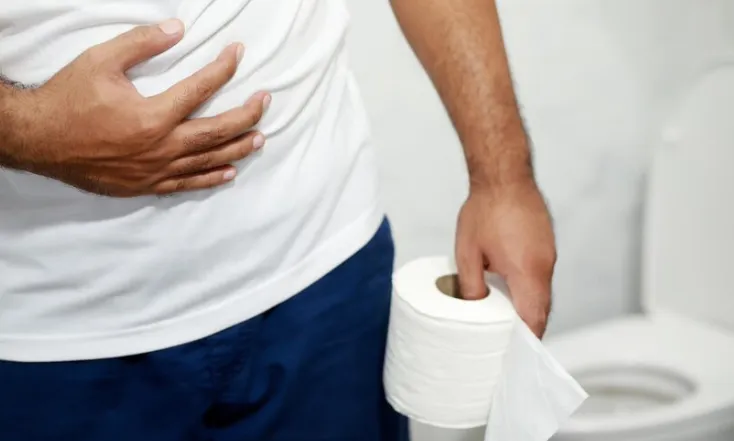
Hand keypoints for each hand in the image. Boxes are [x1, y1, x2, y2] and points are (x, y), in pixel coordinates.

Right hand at [6, 20, 269, 196]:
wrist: (39, 140)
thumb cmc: (69, 98)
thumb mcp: (101, 61)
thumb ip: (142, 44)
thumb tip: (179, 29)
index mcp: (152, 116)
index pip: (200, 89)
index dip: (223, 69)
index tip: (238, 53)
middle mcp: (160, 148)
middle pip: (216, 132)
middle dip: (246, 115)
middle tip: (265, 102)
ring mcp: (155, 170)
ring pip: (207, 161)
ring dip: (237, 149)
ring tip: (260, 138)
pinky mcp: (145, 185)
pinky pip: (186, 184)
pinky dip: (210, 178)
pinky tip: (229, 173)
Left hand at [455, 181, 556, 337]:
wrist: (504, 175)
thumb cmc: (485, 208)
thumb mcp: (468, 252)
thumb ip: (471, 285)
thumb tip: (473, 308)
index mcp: (527, 272)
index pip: (533, 318)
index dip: (526, 340)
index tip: (516, 354)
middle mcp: (544, 266)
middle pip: (542, 309)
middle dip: (528, 328)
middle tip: (511, 343)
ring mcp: (549, 254)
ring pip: (543, 292)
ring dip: (530, 308)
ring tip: (509, 321)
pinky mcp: (547, 244)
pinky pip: (542, 275)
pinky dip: (531, 289)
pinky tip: (513, 291)